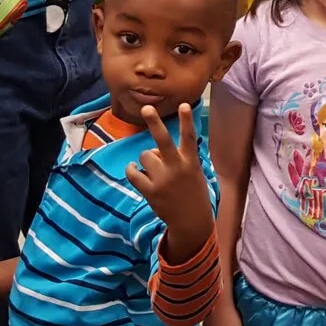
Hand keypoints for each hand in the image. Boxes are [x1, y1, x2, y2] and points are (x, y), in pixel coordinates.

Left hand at [129, 103, 214, 238]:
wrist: (191, 221)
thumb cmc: (193, 192)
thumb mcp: (194, 173)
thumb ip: (178, 159)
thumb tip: (154, 150)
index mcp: (191, 162)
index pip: (189, 138)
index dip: (186, 121)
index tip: (184, 104)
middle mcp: (176, 168)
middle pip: (163, 141)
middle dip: (154, 123)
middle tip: (146, 108)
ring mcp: (162, 180)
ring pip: (144, 155)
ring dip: (145, 159)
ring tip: (152, 168)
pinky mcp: (150, 191)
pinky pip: (134, 174)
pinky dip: (132, 170)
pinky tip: (133, 170)